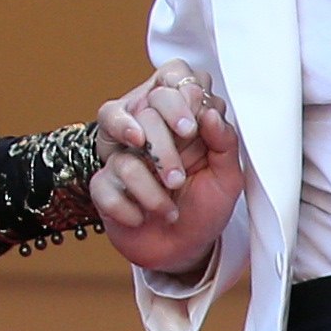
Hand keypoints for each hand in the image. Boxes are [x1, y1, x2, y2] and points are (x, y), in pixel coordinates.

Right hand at [92, 65, 247, 276]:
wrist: (184, 249)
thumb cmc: (206, 208)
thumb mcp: (227, 178)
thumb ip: (224, 143)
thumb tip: (209, 113)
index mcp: (182, 121)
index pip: (172, 80)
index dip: (179, 100)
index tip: (190, 130)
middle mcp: (149, 132)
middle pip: (144, 113)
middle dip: (164, 151)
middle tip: (177, 180)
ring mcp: (122, 157)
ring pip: (126, 158)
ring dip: (151, 191)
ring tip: (168, 210)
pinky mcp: (103, 185)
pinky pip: (106, 187)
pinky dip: (130, 209)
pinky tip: (142, 219)